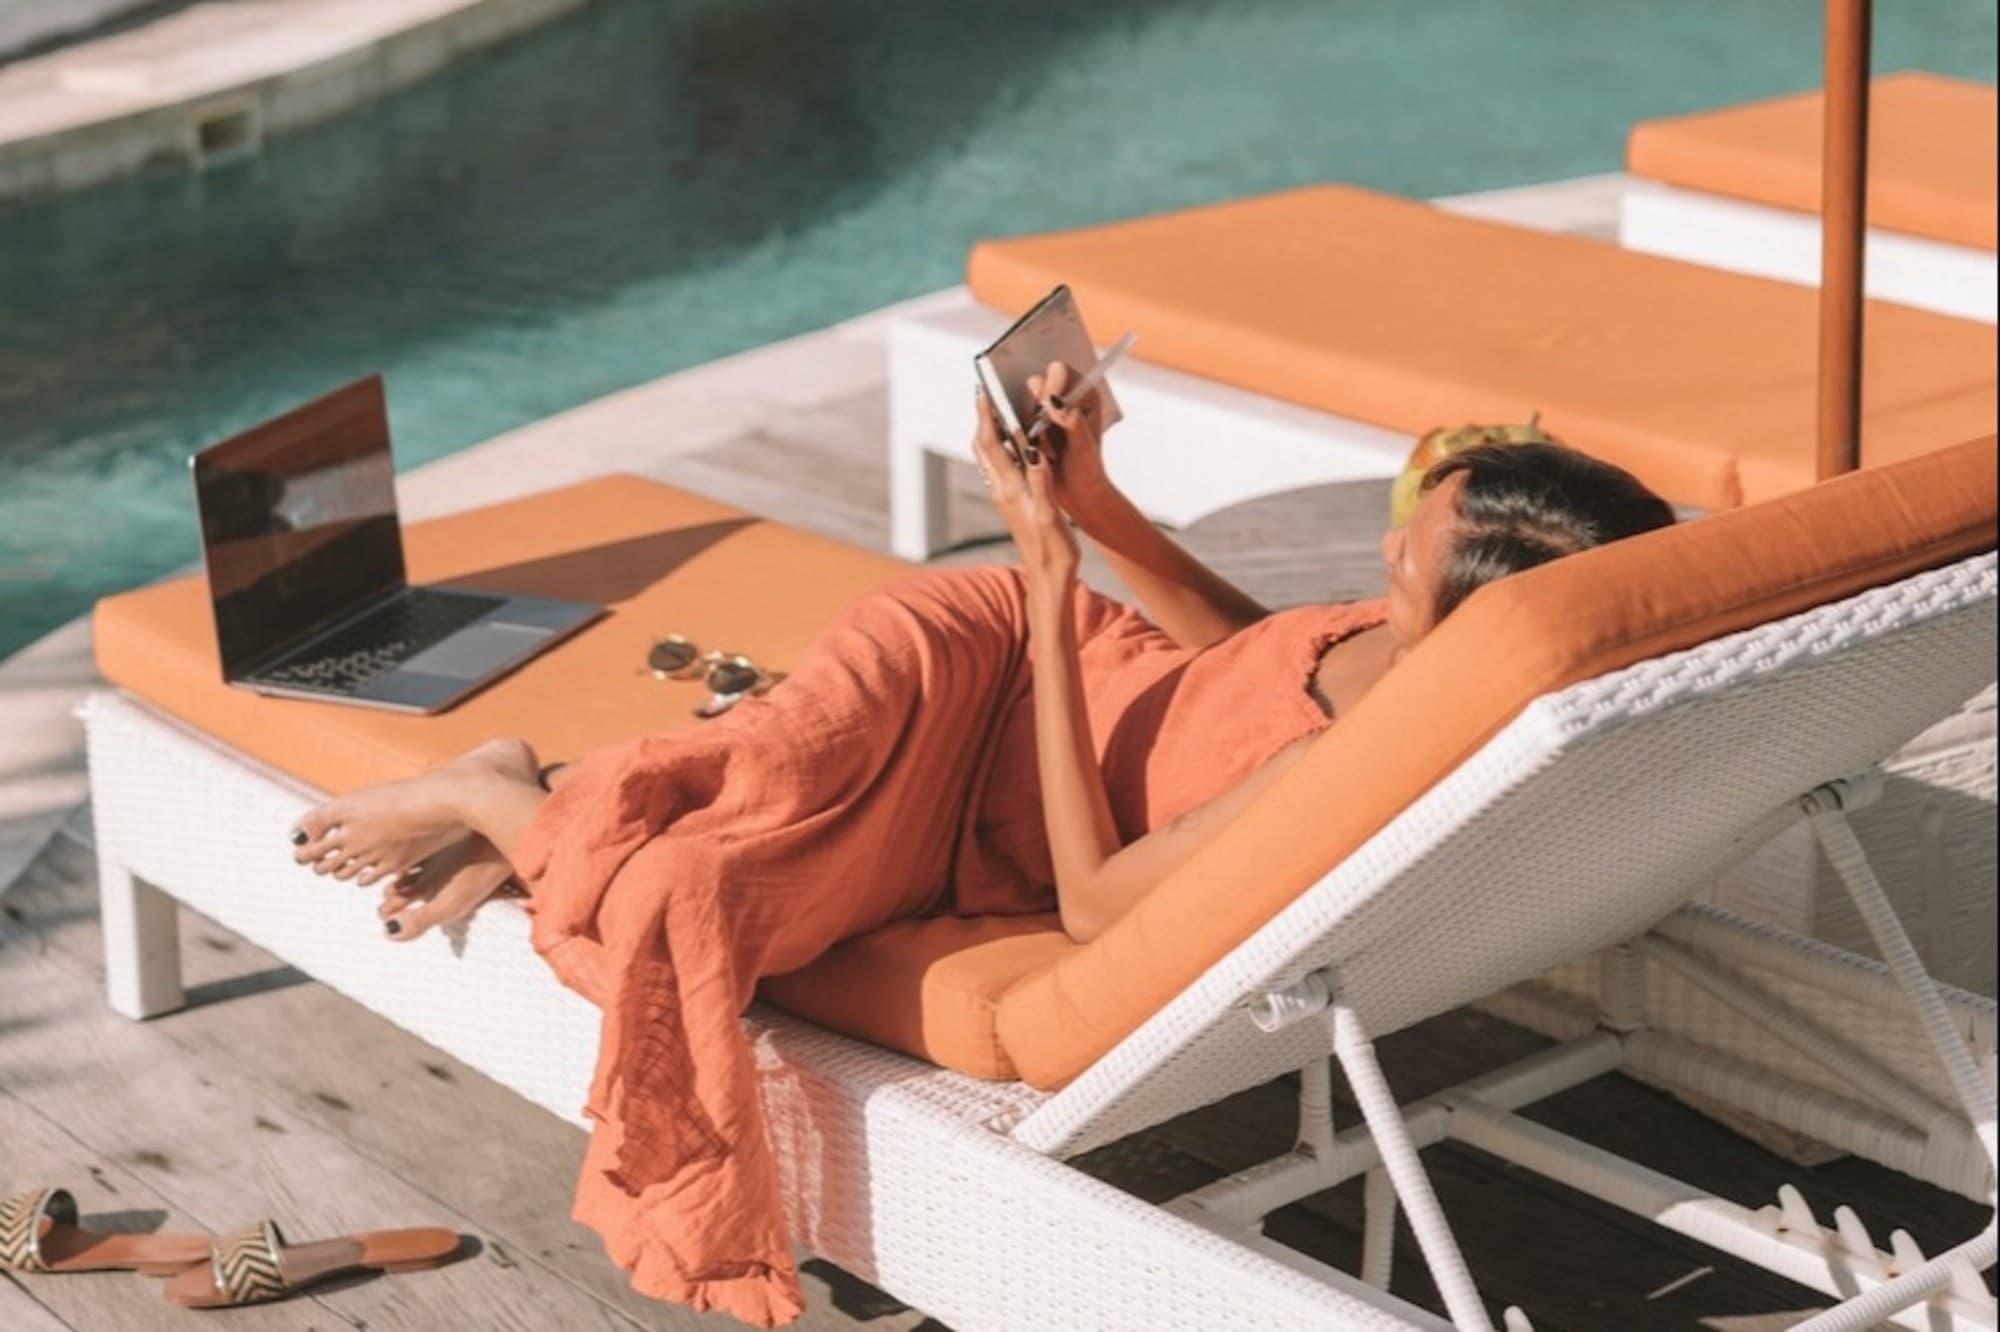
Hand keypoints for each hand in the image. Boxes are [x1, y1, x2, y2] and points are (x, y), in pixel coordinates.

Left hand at [972, 390, 1078, 597]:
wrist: (1049, 579)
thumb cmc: (1053, 552)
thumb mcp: (1049, 516)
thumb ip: (1040, 482)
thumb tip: (1033, 450)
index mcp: (1010, 490)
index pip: (991, 444)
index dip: (986, 415)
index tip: (983, 390)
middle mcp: (1003, 490)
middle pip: (984, 446)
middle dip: (984, 417)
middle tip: (987, 392)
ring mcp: (1006, 496)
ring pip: (991, 456)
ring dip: (991, 430)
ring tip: (999, 408)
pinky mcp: (1014, 502)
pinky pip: (1002, 467)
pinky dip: (1004, 447)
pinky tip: (1016, 441)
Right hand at [1026, 360, 1116, 516]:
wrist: (1076, 491)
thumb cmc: (1085, 469)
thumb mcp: (1083, 448)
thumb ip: (1073, 423)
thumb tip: (1055, 403)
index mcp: (1084, 394)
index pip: (1060, 371)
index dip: (1049, 384)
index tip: (1045, 405)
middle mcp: (1064, 396)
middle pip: (1036, 381)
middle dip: (1033, 404)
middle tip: (1039, 428)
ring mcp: (1044, 409)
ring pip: (1020, 398)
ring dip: (1022, 418)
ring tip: (1037, 441)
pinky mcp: (1029, 421)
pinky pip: (1012, 414)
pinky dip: (1013, 426)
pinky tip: (1023, 444)